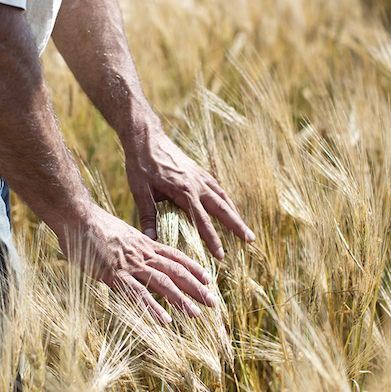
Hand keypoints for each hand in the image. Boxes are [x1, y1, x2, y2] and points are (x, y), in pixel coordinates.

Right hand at [59, 204, 220, 322]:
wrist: (78, 216)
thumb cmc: (94, 226)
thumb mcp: (120, 235)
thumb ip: (132, 247)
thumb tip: (136, 256)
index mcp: (145, 243)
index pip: (176, 256)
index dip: (193, 268)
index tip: (208, 279)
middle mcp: (143, 254)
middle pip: (176, 271)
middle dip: (196, 287)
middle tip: (213, 302)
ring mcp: (130, 264)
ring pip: (162, 283)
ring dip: (181, 300)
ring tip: (195, 314)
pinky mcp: (114, 275)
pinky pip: (137, 293)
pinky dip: (153, 307)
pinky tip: (164, 320)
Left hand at [124, 128, 254, 259]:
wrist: (145, 136)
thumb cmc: (140, 163)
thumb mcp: (139, 190)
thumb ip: (147, 215)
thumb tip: (150, 239)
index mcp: (183, 191)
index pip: (202, 221)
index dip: (212, 239)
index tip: (220, 255)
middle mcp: (197, 184)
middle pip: (222, 209)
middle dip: (237, 226)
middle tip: (251, 240)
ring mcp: (200, 176)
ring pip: (224, 198)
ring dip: (236, 214)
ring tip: (246, 229)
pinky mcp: (198, 171)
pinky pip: (218, 188)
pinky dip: (226, 201)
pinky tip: (229, 209)